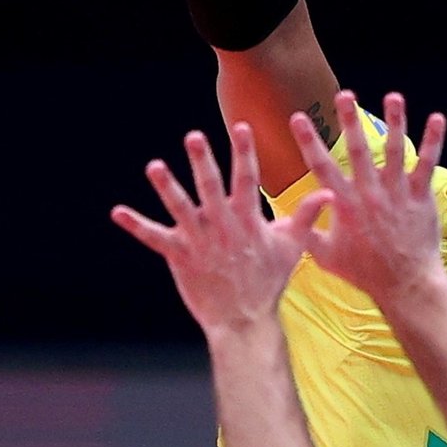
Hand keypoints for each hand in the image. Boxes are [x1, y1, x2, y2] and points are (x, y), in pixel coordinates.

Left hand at [112, 123, 329, 332]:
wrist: (244, 320)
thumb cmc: (268, 282)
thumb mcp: (291, 248)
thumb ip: (305, 216)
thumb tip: (328, 194)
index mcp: (247, 219)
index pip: (246, 178)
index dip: (244, 152)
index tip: (241, 127)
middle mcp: (222, 225)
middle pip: (210, 186)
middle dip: (202, 160)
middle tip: (194, 136)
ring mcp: (199, 240)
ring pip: (180, 207)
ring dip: (166, 186)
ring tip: (155, 166)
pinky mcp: (180, 255)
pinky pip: (154, 237)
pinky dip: (135, 225)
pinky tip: (117, 212)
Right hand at [289, 91, 446, 305]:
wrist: (404, 283)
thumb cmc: (363, 271)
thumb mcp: (325, 256)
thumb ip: (306, 232)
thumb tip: (285, 216)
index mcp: (343, 205)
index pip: (320, 167)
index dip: (307, 140)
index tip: (297, 117)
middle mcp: (369, 194)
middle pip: (357, 150)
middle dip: (349, 120)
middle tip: (344, 94)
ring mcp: (396, 194)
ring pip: (394, 150)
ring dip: (395, 121)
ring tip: (393, 97)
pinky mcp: (420, 197)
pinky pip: (427, 165)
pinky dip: (433, 141)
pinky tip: (437, 118)